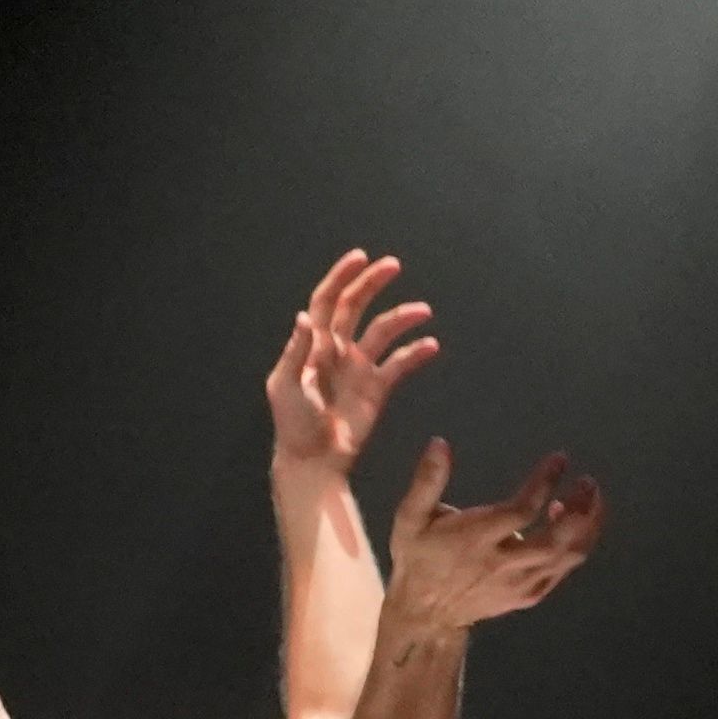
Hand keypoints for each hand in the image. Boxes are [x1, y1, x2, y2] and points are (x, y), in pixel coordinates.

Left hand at [264, 248, 436, 471]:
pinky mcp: (376, 388)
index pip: (327, 301)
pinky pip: (399, 363)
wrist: (313, 461)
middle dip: (373, 283)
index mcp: (313, 344)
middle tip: (393, 265)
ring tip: (423, 310)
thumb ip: (296, 352)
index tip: (360, 258)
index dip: (341, 277)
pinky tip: (431, 346)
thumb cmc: (294, 425)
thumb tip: (303, 317)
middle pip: (356, 306)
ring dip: (402, 317)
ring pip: (383, 331)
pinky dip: (415, 353)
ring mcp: (358, 367)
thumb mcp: (286, 387)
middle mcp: (337, 349)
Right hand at [379, 439, 604, 630]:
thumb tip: (440, 443)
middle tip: (588, 482)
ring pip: (566, 557)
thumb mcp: (410, 518)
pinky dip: (573, 549)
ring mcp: (519, 584)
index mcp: (477, 540)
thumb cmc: (418, 559)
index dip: (545, 482)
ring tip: (590, 500)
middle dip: (581, 509)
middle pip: (557, 539)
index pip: (523, 509)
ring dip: (585, 528)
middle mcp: (503, 564)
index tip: (560, 459)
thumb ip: (427, 481)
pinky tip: (572, 527)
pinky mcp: (527, 596)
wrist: (425, 614)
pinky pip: (561, 572)